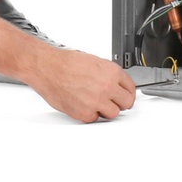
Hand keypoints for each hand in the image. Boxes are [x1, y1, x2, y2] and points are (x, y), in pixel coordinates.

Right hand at [23, 41, 137, 122]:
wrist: (50, 69)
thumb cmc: (67, 63)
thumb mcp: (95, 62)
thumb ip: (108, 74)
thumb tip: (115, 83)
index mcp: (112, 72)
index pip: (131, 87)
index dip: (128, 92)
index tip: (126, 95)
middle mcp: (107, 87)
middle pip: (126, 102)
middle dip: (122, 103)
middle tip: (116, 102)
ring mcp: (96, 102)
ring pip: (113, 114)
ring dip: (107, 110)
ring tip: (98, 103)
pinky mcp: (84, 113)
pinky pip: (95, 119)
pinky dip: (91, 114)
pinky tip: (85, 105)